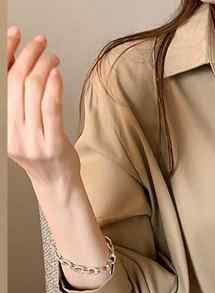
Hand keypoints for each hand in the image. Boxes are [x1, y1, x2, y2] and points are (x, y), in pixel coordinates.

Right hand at [7, 25, 80, 188]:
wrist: (57, 184)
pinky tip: (57, 73)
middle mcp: (12, 132)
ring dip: (44, 67)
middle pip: (16, 82)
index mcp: (2, 125)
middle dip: (28, 56)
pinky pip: (50, 109)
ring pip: (33, 92)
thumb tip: (21, 66)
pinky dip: (54, 87)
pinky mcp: (51, 145)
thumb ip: (22, 102)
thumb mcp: (25, 128)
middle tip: (40, 43)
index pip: (1, 81)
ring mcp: (31, 140)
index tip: (13, 34)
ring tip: (52, 57)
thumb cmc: (44, 156)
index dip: (6, 54)